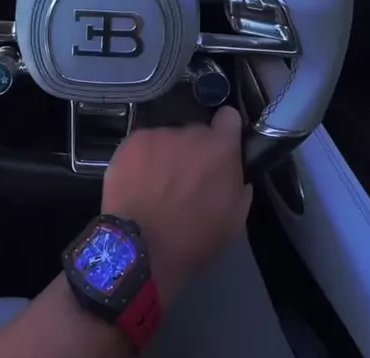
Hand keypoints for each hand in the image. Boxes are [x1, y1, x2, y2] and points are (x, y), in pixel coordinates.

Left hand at [102, 107, 251, 308]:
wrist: (141, 250)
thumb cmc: (193, 241)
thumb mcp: (234, 220)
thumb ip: (238, 186)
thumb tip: (233, 174)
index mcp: (221, 150)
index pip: (229, 118)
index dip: (225, 131)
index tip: (220, 146)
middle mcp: (190, 133)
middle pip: (195, 133)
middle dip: (193, 152)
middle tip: (185, 179)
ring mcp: (158, 135)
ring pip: (167, 140)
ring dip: (166, 155)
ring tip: (156, 186)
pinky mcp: (131, 142)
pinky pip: (143, 145)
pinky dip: (142, 160)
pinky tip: (137, 183)